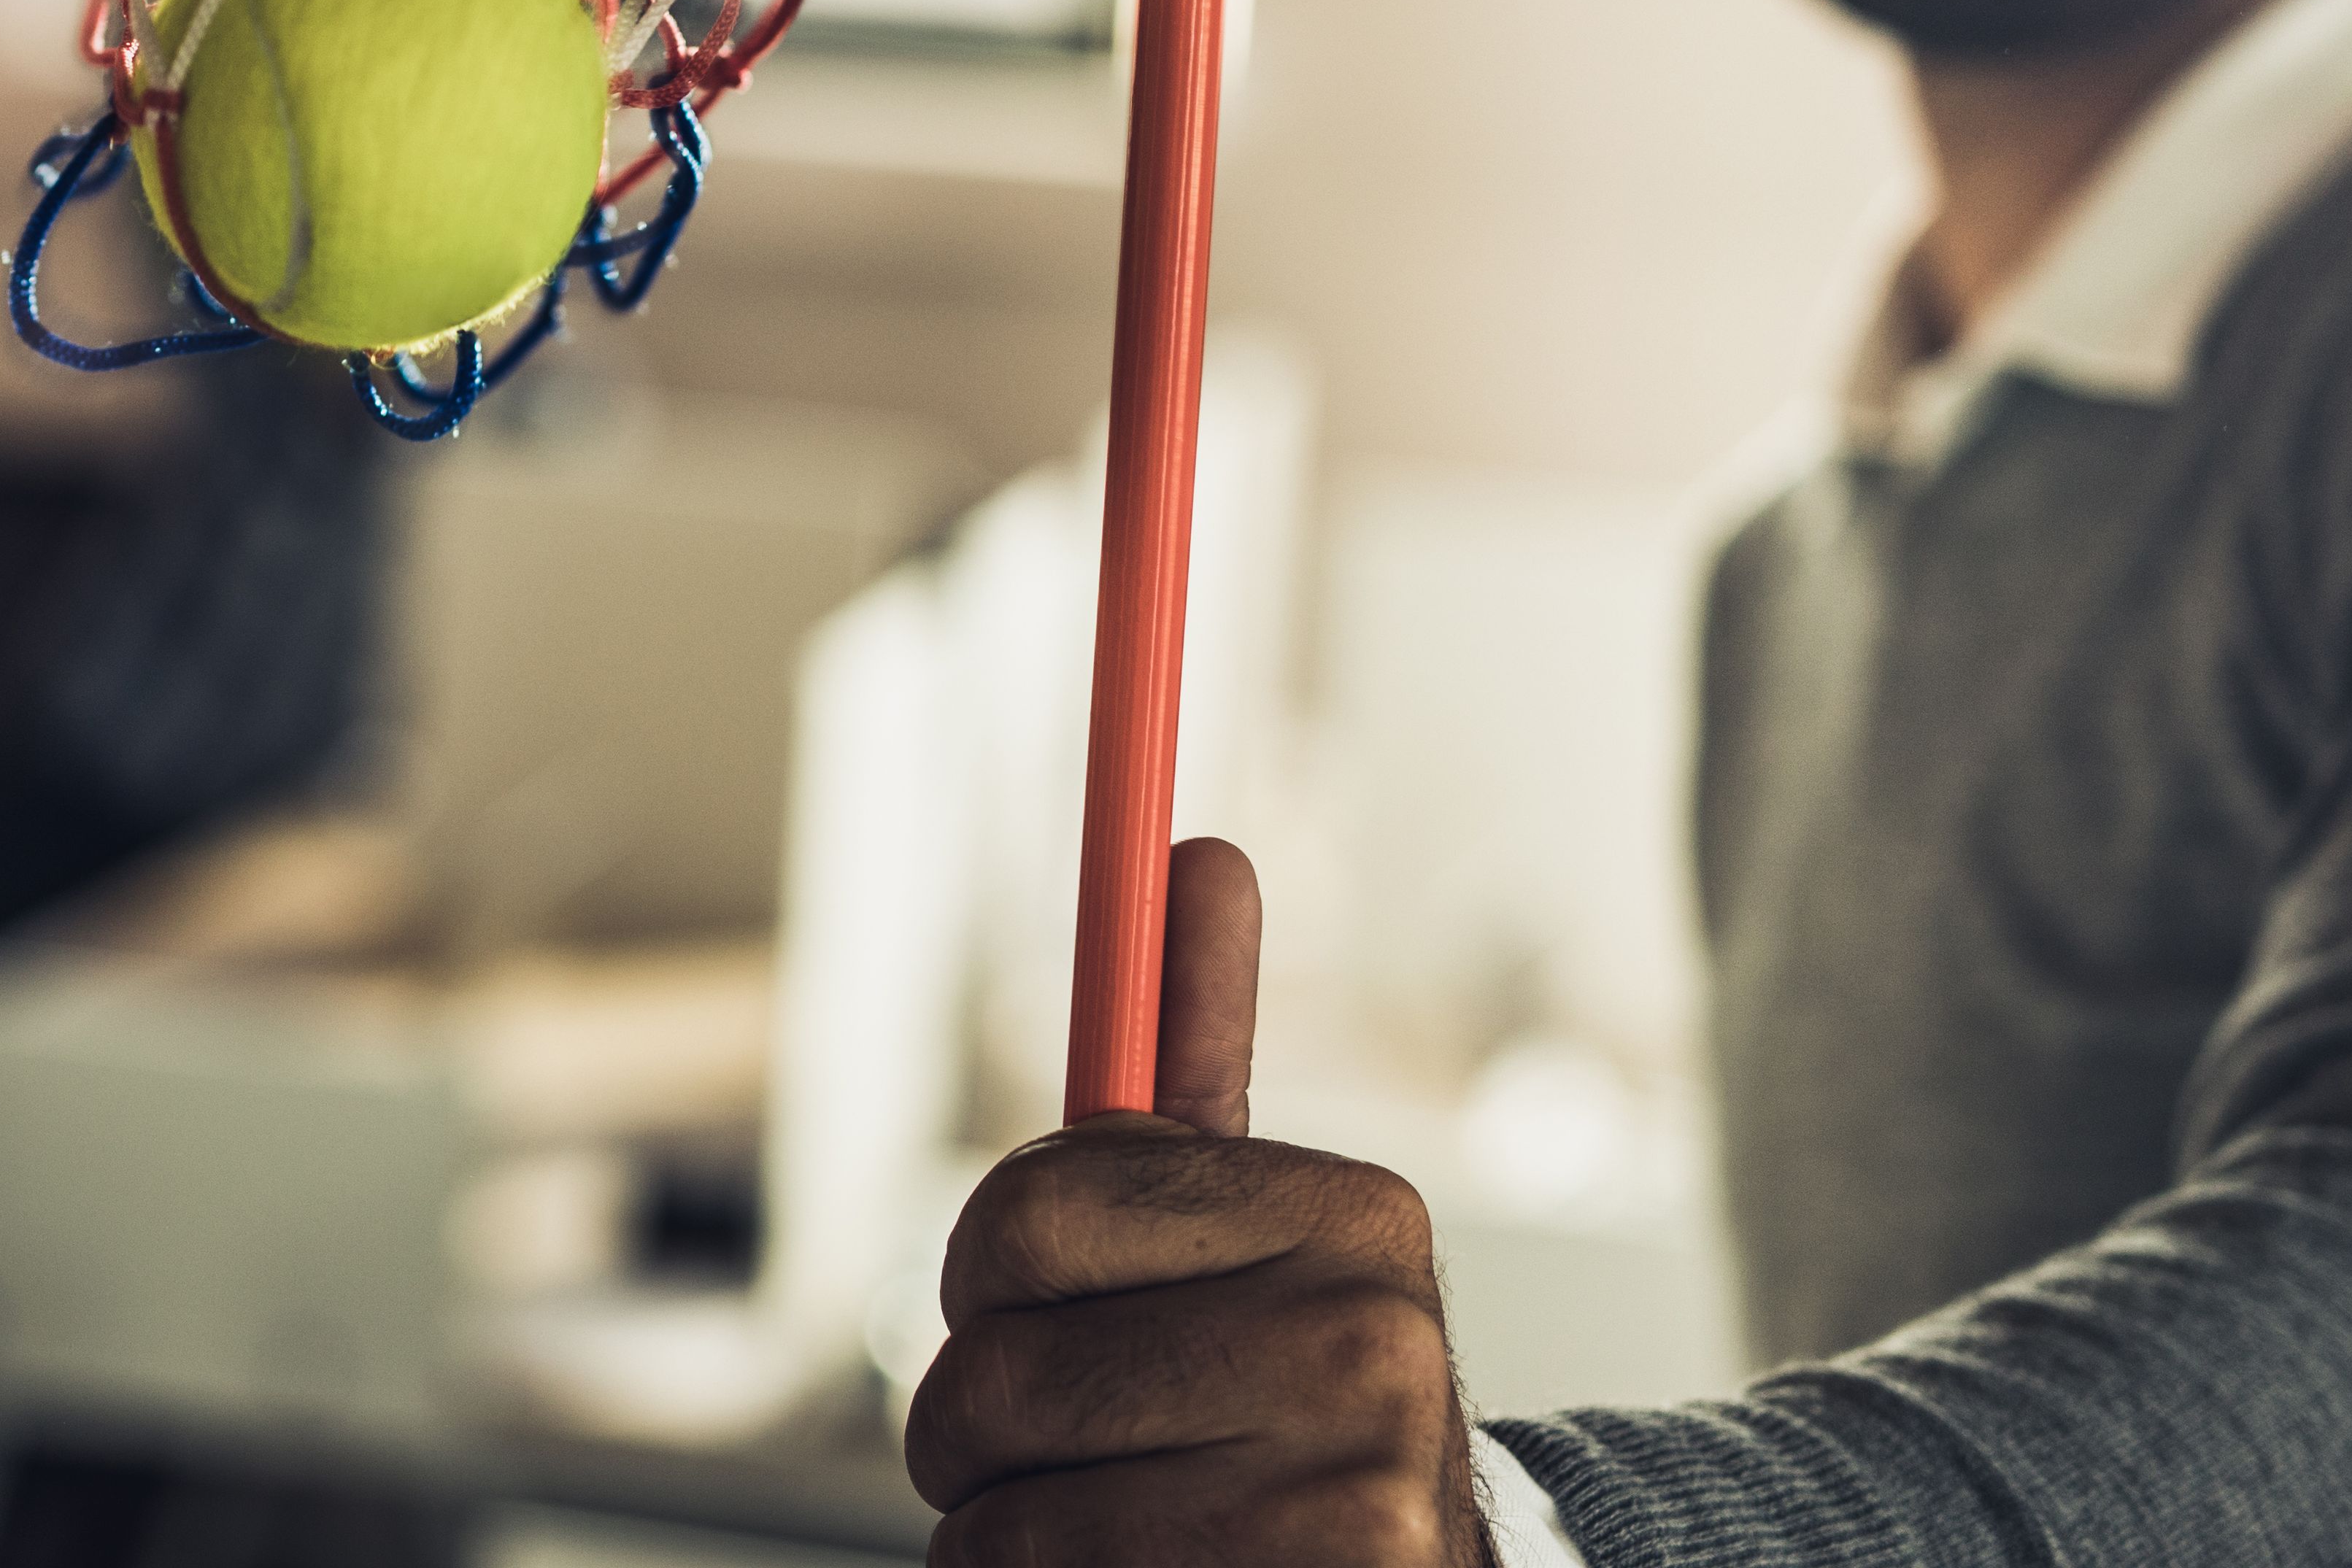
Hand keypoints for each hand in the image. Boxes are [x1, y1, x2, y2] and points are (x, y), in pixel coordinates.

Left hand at [904, 841, 1495, 1566]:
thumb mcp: (1244, 1219)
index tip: (1036, 1300)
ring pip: (995, 1505)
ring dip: (1005, 1523)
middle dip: (983, 1419)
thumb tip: (1202, 850)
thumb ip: (1198, 1045)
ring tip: (1118, 1515)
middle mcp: (1368, 1342)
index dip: (989, 1275)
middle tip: (1071, 1436)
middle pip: (992, 1374)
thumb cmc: (1281, 1390)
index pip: (1026, 1215)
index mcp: (1347, 1212)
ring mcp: (1344, 1490)